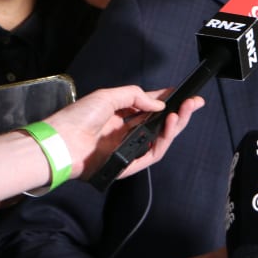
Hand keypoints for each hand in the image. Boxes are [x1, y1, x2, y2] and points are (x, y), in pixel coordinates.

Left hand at [43, 86, 202, 180]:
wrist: (62, 143)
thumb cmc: (77, 118)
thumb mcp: (108, 96)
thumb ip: (135, 96)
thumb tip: (159, 104)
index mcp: (119, 116)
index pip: (149, 107)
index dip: (166, 100)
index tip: (183, 93)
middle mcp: (125, 132)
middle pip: (159, 123)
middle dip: (179, 112)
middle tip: (195, 102)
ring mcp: (128, 148)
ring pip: (160, 138)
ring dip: (175, 125)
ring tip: (183, 111)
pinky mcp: (129, 163)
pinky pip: (152, 153)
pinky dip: (164, 139)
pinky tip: (170, 123)